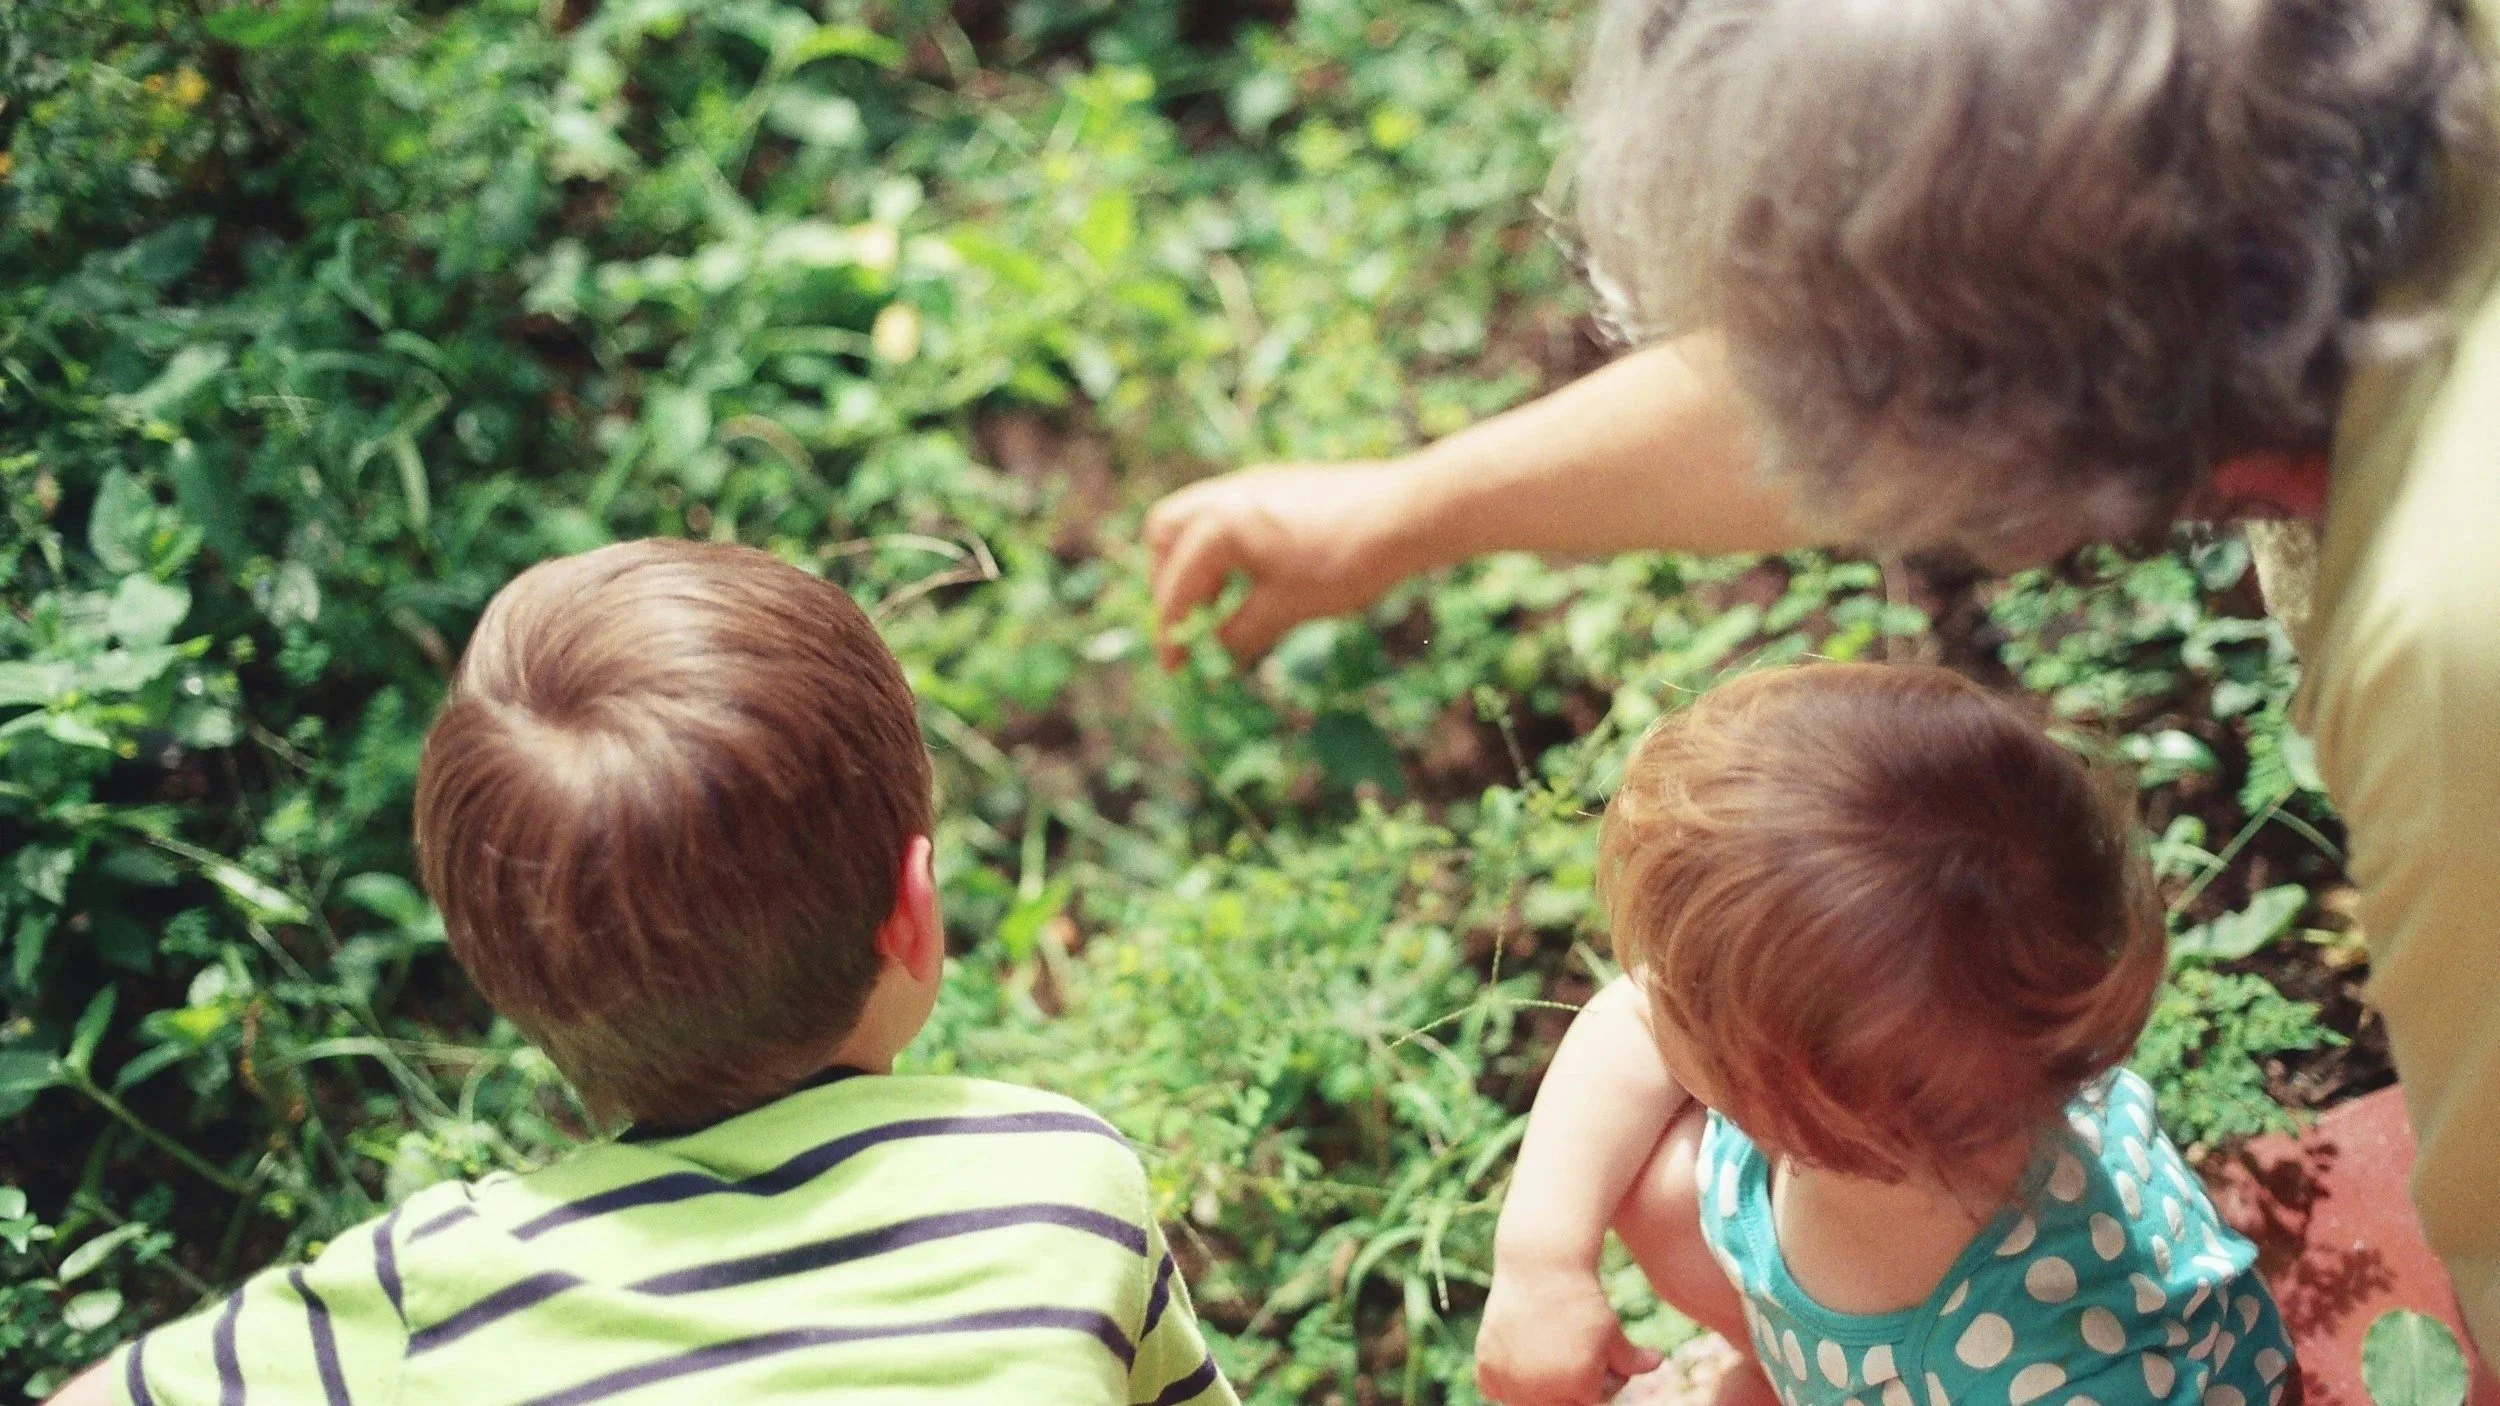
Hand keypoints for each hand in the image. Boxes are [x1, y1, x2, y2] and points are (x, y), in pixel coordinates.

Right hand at [1143, 459, 1425, 666]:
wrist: (1407, 513)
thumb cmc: (1344, 563)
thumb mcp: (1287, 608)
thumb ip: (1240, 632)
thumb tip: (1216, 653)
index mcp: (1219, 527)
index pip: (1177, 587)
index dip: (1171, 633)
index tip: (1175, 668)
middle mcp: (1226, 495)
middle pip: (1165, 535)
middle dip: (1168, 581)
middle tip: (1187, 622)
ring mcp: (1252, 483)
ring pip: (1197, 519)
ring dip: (1197, 562)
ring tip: (1222, 604)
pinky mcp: (1278, 483)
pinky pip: (1229, 512)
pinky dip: (1225, 547)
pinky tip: (1254, 576)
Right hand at [1476, 1260, 1663, 1405]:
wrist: (1540, 1268)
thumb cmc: (1582, 1299)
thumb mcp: (1612, 1330)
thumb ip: (1633, 1360)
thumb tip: (1657, 1363)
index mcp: (1580, 1388)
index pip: (1592, 1401)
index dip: (1599, 1378)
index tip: (1599, 1352)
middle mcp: (1543, 1393)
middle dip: (1571, 1384)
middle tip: (1571, 1350)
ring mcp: (1512, 1384)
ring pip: (1529, 1402)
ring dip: (1539, 1385)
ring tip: (1548, 1348)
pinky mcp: (1488, 1371)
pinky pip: (1499, 1392)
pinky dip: (1508, 1379)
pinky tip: (1521, 1354)